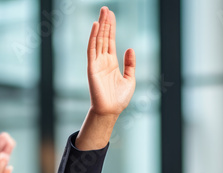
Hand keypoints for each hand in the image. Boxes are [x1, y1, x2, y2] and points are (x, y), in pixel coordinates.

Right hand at [75, 7, 135, 149]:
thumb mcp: (130, 79)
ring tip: (103, 12)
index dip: (111, 28)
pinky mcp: (92, 67)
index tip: (112, 15)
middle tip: (106, 8)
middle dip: (106, 23)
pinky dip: (94, 37)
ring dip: (101, 26)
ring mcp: (96, 63)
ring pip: (99, 40)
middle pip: (104, 37)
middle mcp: (103, 60)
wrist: (111, 111)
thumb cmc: (119, 99)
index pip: (111, 41)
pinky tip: (96, 26)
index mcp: (111, 63)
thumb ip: (130, 64)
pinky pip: (92, 49)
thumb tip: (130, 48)